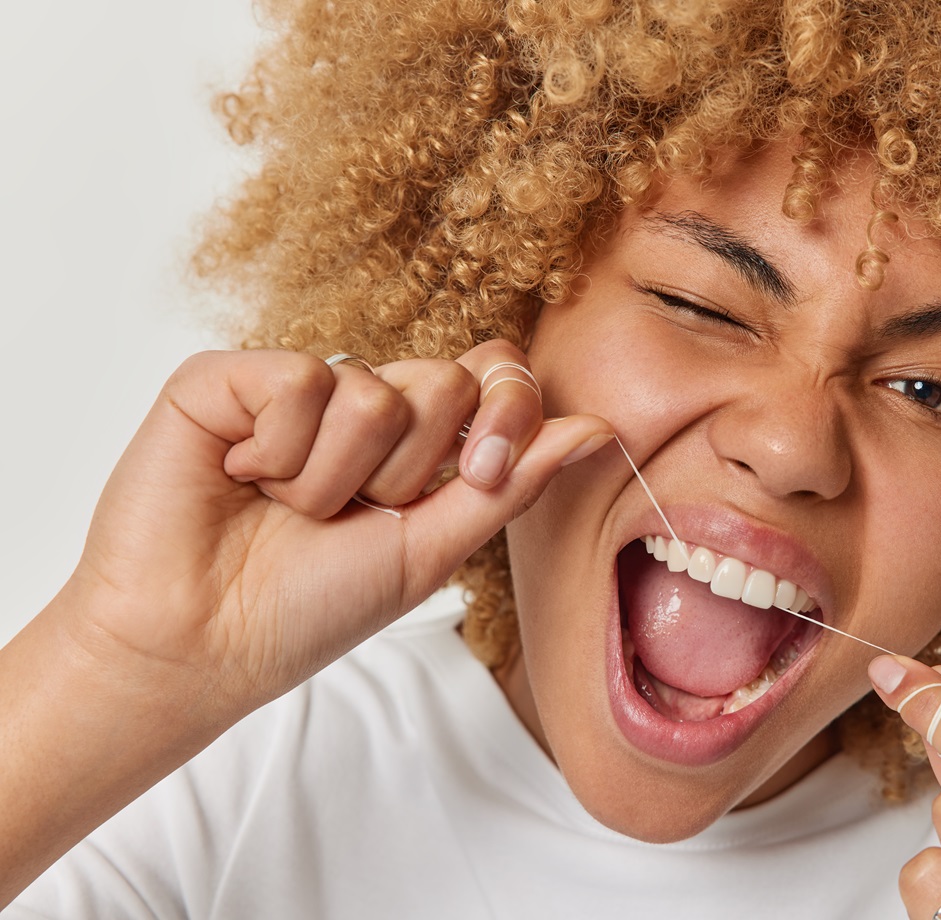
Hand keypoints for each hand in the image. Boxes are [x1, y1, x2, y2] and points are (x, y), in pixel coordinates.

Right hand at [60, 342, 611, 719]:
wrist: (202, 643)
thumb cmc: (310, 607)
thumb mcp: (434, 548)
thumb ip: (514, 482)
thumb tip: (601, 427)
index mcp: (416, 439)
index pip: (493, 376)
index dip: (503, 411)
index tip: (480, 472)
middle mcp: (361, 402)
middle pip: (448, 381)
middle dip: (411, 471)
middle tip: (353, 513)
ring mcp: (296, 386)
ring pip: (375, 390)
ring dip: (336, 478)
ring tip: (286, 508)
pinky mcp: (227, 378)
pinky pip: (299, 381)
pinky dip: (278, 451)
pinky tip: (241, 477)